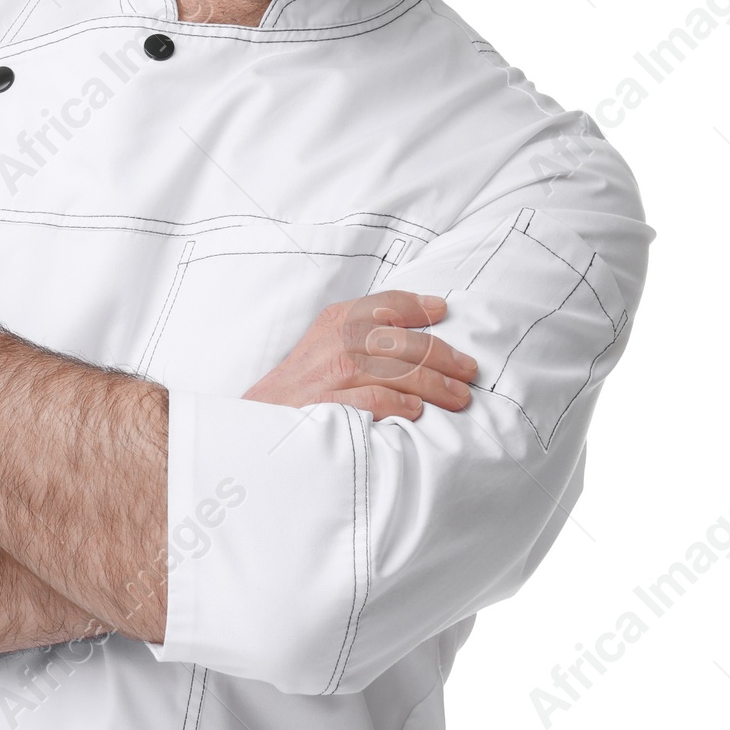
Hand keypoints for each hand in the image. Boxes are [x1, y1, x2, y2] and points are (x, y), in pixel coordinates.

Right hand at [243, 290, 477, 422]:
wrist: (259, 425)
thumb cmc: (304, 387)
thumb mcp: (327, 346)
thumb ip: (365, 333)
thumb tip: (424, 318)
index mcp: (335, 320)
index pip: (384, 304)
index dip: (417, 305)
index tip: (443, 311)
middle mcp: (334, 341)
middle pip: (401, 341)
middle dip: (442, 355)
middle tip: (469, 371)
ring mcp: (330, 373)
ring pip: (396, 370)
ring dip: (434, 384)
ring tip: (459, 398)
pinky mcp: (328, 404)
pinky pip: (375, 399)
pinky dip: (400, 403)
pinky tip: (418, 411)